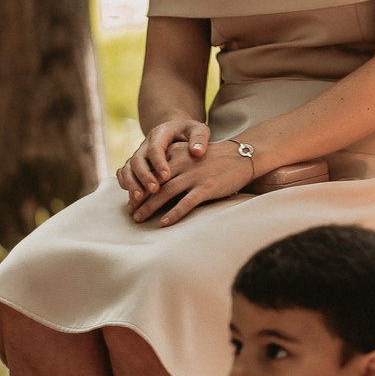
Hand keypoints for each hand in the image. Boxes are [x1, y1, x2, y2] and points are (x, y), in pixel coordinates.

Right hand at [117, 119, 211, 206]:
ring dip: (132, 183)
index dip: (158, 163)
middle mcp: (145, 145)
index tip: (167, 176)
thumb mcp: (198, 129)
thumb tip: (197, 152)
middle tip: (154, 190)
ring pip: (128, 168)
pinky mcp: (135, 164)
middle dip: (144, 176)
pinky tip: (133, 197)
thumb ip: (199, 138)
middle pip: (138, 160)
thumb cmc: (189, 132)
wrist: (176, 130)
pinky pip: (123, 173)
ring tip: (140, 198)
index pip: (155, 148)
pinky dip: (125, 184)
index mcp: (160, 134)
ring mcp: (138, 155)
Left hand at [126, 139, 254, 226]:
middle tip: (131, 213)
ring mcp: (195, 176)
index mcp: (177, 154)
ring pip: (165, 193)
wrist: (243, 156)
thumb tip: (157, 179)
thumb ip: (175, 160)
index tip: (132, 201)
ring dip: (150, 207)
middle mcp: (183, 164)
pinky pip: (186, 203)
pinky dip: (173, 213)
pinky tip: (164, 223)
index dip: (139, 187)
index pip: (152, 172)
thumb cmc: (216, 158)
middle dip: (140, 199)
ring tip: (140, 219)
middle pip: (154, 184)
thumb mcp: (192, 153)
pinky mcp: (207, 187)